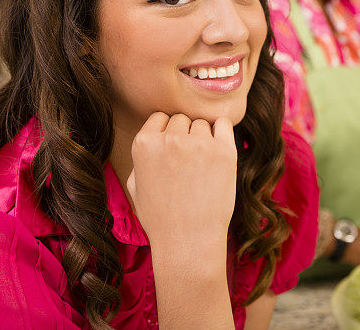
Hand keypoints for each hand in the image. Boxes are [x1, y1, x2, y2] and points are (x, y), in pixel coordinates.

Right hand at [127, 112, 236, 251]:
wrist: (189, 241)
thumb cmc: (160, 218)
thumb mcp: (135, 186)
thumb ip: (142, 156)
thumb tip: (155, 135)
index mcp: (144, 144)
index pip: (160, 117)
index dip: (166, 132)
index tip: (171, 150)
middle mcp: (171, 139)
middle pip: (181, 119)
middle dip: (184, 135)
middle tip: (187, 162)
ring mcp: (199, 144)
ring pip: (202, 123)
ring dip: (202, 137)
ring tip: (201, 165)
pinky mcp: (225, 151)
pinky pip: (224, 124)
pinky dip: (222, 132)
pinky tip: (218, 150)